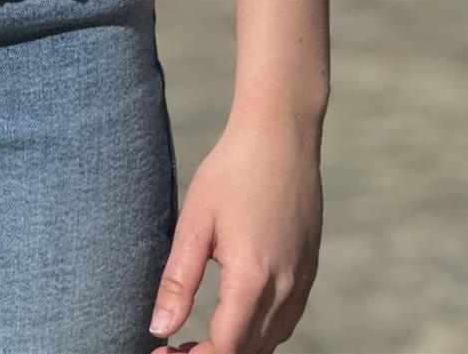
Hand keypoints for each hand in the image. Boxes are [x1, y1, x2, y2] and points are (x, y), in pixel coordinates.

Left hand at [148, 115, 322, 353]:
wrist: (282, 135)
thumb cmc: (232, 171)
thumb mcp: (195, 221)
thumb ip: (178, 280)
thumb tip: (159, 329)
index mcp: (253, 279)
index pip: (225, 348)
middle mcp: (285, 288)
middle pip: (248, 351)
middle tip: (172, 348)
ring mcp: (302, 281)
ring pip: (270, 341)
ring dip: (236, 348)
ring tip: (195, 339)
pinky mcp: (308, 270)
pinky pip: (286, 320)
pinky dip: (259, 332)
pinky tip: (233, 317)